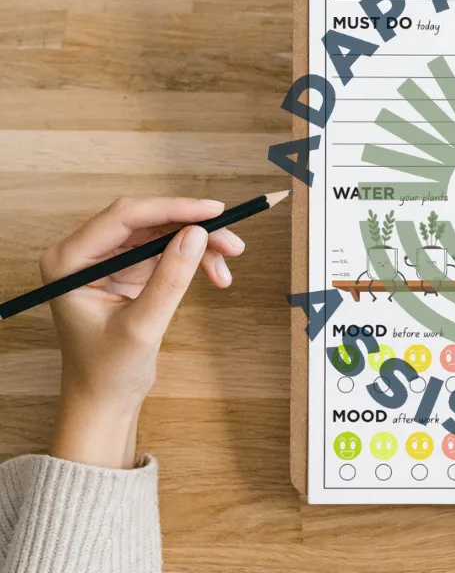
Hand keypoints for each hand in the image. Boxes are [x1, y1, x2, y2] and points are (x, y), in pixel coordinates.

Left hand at [39, 197, 245, 467]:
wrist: (105, 399)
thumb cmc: (108, 370)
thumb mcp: (142, 326)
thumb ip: (170, 279)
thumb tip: (198, 234)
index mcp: (69, 261)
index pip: (124, 217)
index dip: (172, 209)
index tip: (213, 212)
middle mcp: (85, 253)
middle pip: (147, 220)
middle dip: (192, 226)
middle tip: (231, 240)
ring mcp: (108, 260)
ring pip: (162, 232)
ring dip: (199, 243)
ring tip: (229, 261)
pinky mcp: (129, 269)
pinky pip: (167, 250)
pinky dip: (194, 258)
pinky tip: (216, 274)